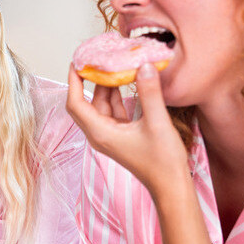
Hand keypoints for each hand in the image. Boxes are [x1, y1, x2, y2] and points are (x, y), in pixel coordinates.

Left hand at [66, 63, 188, 192]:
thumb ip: (150, 93)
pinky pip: (113, 111)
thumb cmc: (162, 160)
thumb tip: (144, 66)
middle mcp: (99, 134)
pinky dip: (116, 96)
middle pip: (84, 103)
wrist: (170, 185)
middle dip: (87, 81)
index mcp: (100, 133)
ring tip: (111, 64)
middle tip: (93, 59)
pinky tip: (125, 81)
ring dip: (105, 86)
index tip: (76, 62)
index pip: (76, 103)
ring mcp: (109, 135)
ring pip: (100, 105)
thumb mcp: (157, 122)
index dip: (73, 82)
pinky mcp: (120, 135)